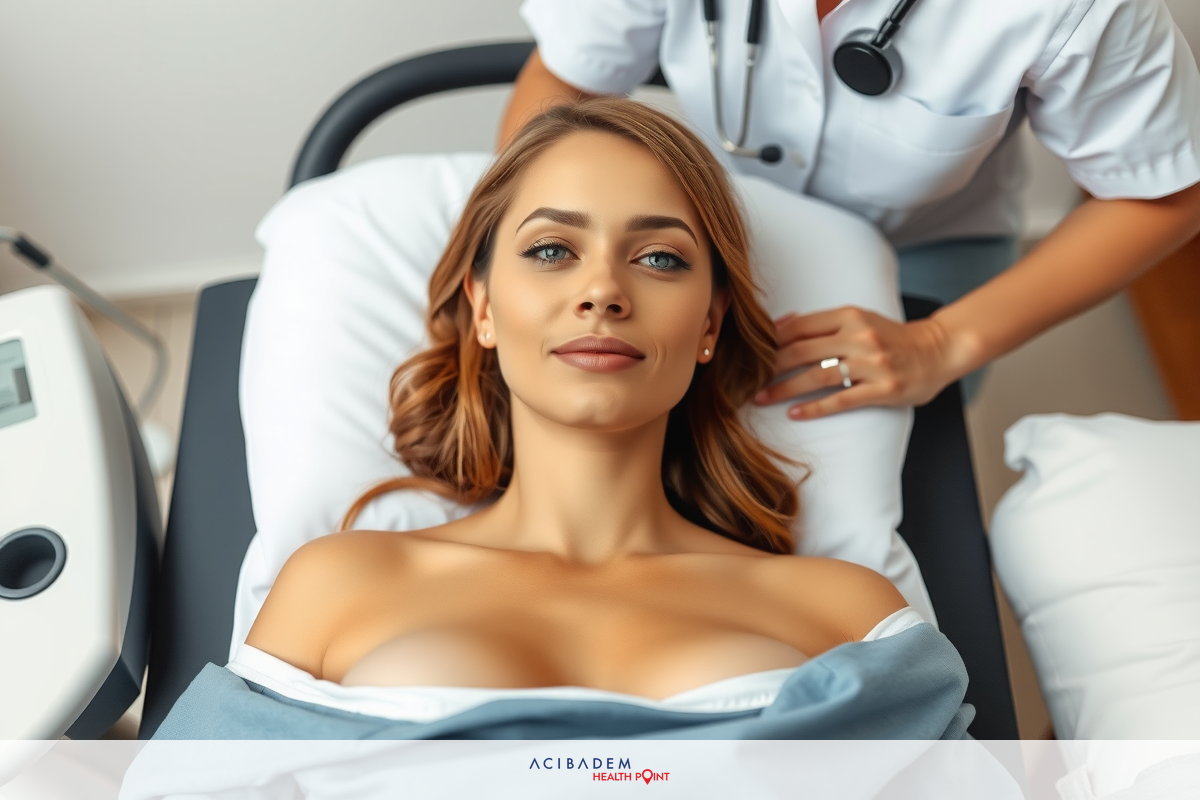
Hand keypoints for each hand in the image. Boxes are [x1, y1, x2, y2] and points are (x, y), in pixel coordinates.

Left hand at [753, 306, 960, 419]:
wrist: (938, 350)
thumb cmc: (892, 337)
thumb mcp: (860, 319)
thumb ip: (824, 323)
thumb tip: (781, 324)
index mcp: (850, 316)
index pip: (800, 326)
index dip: (770, 339)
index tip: (747, 352)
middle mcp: (859, 337)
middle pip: (802, 350)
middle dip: (768, 366)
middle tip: (744, 378)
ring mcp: (872, 364)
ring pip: (817, 375)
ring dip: (784, 388)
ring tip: (761, 397)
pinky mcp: (883, 389)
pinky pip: (841, 399)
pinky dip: (815, 407)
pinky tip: (794, 413)